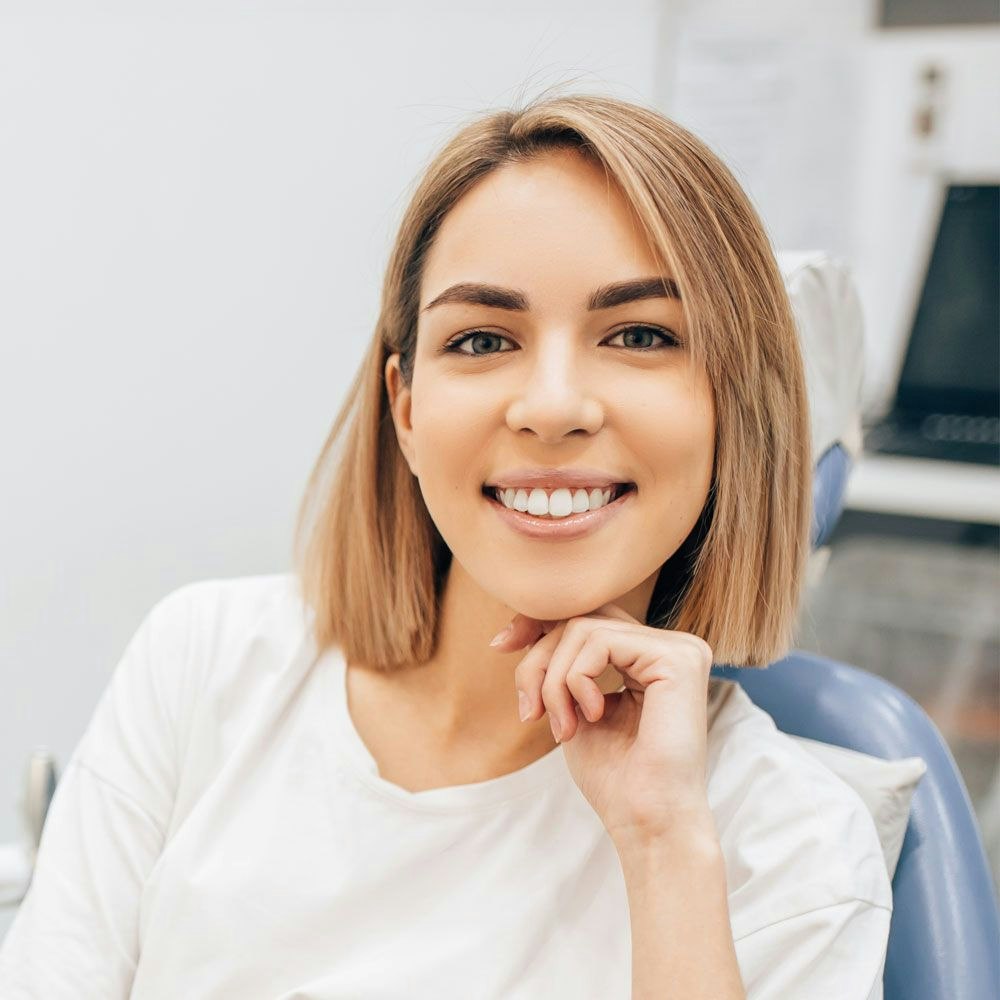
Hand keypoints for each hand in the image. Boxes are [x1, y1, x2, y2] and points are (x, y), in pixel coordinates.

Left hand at [491, 604, 717, 846]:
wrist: (646, 821)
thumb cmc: (614, 777)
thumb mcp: (574, 707)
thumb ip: (562, 665)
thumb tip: (526, 624)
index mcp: (649, 657)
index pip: (588, 617)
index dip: (539, 623)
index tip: (499, 645)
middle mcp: (669, 646)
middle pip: (582, 618)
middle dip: (539, 659)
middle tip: (530, 712)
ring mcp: (679, 648)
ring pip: (584, 628)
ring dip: (554, 680)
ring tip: (562, 726)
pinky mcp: (677, 657)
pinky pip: (600, 641)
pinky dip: (576, 679)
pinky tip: (590, 716)